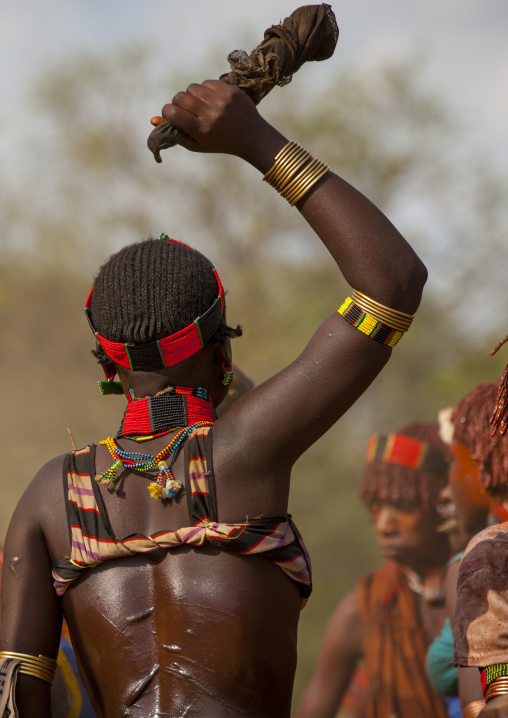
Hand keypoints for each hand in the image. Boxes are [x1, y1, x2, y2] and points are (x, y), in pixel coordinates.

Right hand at [157, 80, 285, 169]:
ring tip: (199, 104)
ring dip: (191, 95)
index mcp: (202, 131)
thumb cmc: (219, 143)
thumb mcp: (197, 145)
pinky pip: (207, 83)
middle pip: (180, 97)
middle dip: (177, 102)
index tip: (170, 114)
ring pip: (192, 87)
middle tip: (184, 109)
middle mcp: (212, 115)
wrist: (250, 136)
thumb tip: (155, 119)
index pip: (173, 114)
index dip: (167, 112)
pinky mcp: (230, 91)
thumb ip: (176, 134)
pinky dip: (204, 90)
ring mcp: (222, 101)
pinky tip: (211, 99)